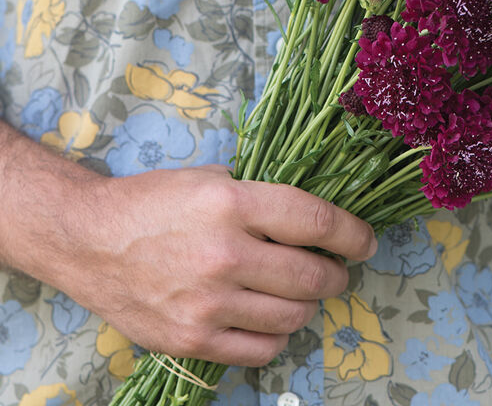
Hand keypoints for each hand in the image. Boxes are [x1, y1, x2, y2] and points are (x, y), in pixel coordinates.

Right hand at [0, 126, 376, 366]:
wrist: (89, 239)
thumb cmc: (155, 201)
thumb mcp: (213, 179)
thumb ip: (263, 198)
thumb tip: (315, 219)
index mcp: (232, 204)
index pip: (315, 221)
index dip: (352, 233)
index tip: (366, 241)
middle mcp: (224, 255)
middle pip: (312, 275)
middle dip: (337, 273)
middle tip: (336, 269)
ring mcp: (207, 303)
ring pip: (293, 316)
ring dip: (309, 304)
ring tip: (302, 291)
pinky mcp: (191, 339)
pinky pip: (261, 349)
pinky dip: (279, 335)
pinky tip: (272, 317)